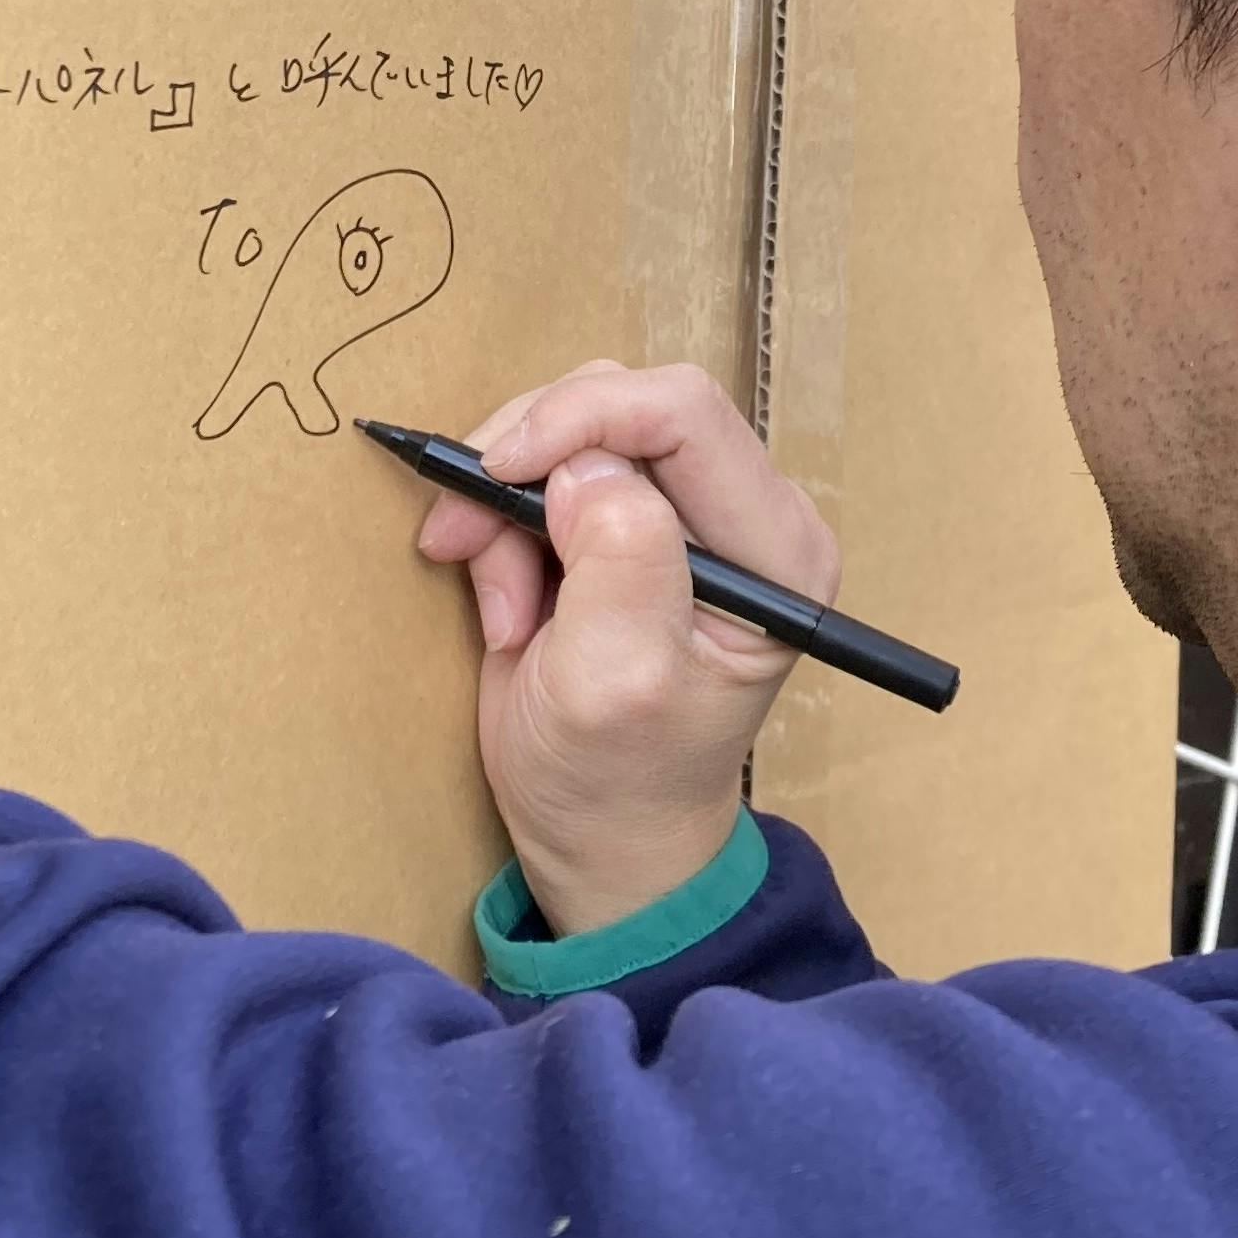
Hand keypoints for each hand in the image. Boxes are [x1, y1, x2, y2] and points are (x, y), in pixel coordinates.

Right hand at [418, 361, 837, 935]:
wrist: (600, 832)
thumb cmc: (620, 779)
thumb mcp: (616, 683)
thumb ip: (618, 562)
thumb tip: (587, 468)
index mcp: (775, 550)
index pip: (685, 415)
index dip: (581, 419)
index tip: (496, 472)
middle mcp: (741, 515)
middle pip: (624, 405)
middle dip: (529, 465)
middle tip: (463, 543)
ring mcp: (682, 513)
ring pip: (573, 429)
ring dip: (507, 508)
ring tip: (502, 611)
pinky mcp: (625, 519)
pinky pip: (546, 471)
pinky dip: (502, 527)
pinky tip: (508, 608)